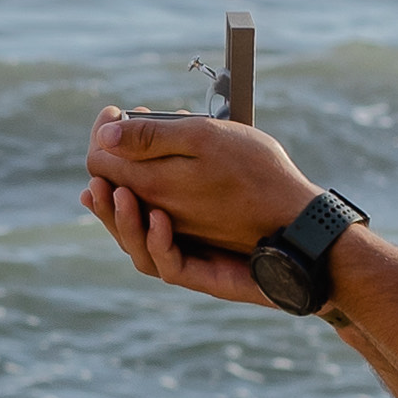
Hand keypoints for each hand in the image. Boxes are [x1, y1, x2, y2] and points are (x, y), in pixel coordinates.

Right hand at [82, 111, 317, 305]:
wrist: (304, 227)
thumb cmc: (262, 182)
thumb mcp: (210, 145)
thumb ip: (164, 138)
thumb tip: (119, 122)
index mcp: (164, 200)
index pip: (120, 190)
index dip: (103, 174)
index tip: (94, 150)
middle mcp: (167, 231)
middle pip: (120, 223)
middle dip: (104, 203)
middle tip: (95, 182)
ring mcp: (183, 255)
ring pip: (137, 249)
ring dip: (124, 224)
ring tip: (122, 196)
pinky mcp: (203, 275)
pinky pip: (171, 267)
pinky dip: (159, 245)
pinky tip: (160, 220)